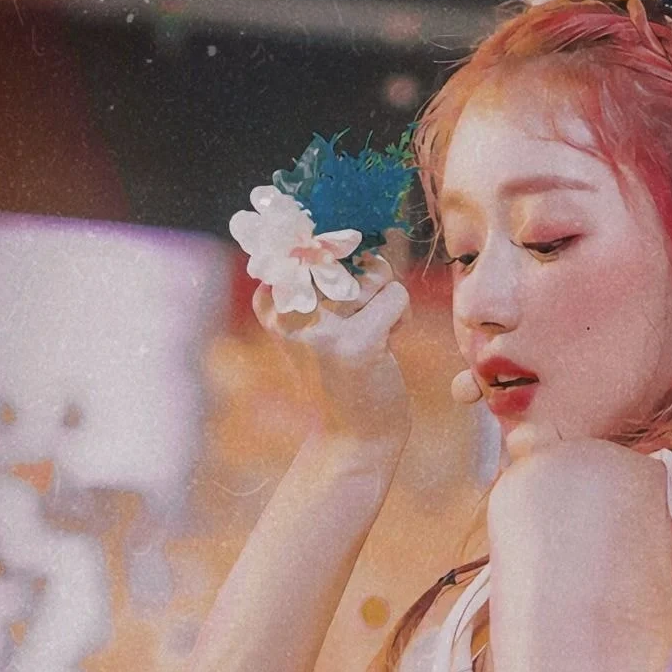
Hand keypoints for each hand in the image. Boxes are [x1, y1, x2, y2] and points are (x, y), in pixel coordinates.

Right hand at [254, 254, 411, 459]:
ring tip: (373, 333)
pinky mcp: (357, 344)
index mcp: (269, 303)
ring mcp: (321, 329)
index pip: (299, 238)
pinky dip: (401, 315)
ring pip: (372, 273)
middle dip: (365, 277)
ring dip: (384, 300)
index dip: (330, 242)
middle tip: (360, 315)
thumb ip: (322, 279)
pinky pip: (395, 294)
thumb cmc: (342, 375)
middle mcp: (288, 313)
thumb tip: (368, 231)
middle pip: (341, 252)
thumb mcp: (317, 324)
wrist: (354, 439)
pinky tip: (388, 344)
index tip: (338, 266)